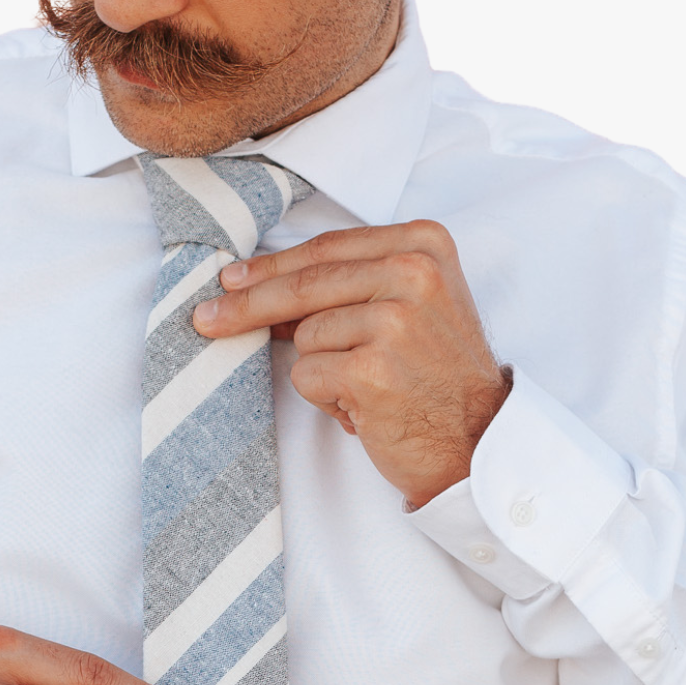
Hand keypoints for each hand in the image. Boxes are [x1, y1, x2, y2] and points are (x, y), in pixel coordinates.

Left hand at [193, 221, 508, 508]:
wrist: (478, 441)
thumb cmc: (437, 376)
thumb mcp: (412, 305)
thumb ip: (350, 283)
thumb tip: (257, 285)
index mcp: (424, 244)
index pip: (326, 249)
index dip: (271, 267)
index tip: (231, 279)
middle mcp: (414, 273)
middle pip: (303, 284)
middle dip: (248, 305)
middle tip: (207, 318)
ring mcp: (394, 321)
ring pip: (305, 335)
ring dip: (323, 369)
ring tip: (368, 387)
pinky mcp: (371, 369)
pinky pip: (307, 375)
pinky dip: (326, 399)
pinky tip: (365, 408)